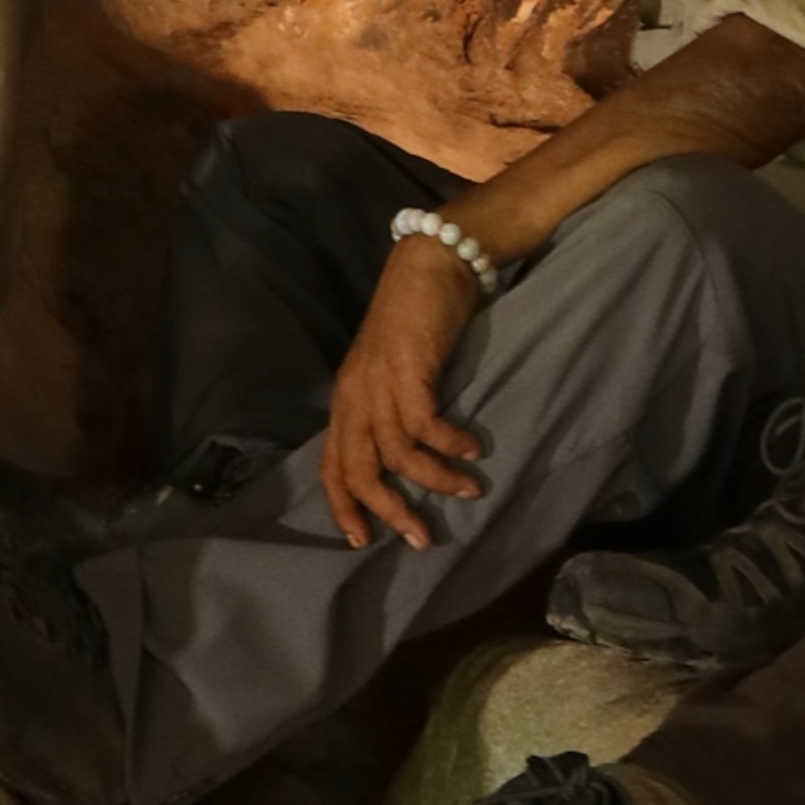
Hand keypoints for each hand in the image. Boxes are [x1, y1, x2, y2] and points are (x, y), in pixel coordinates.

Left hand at [321, 237, 489, 548]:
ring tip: (468, 489)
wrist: (429, 263)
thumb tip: (404, 458)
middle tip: (422, 537)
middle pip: (358, 471)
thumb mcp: (393, 371)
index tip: (365, 542)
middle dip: (389, 511)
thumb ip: (390, 409)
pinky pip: (425, 424)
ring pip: (395, 454)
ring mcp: (378, 382)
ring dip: (434, 480)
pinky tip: (472, 449)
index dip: (344, 508)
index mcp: (346, 400)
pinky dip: (449, 444)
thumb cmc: (416, 318)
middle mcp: (354, 396)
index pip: (333, 466)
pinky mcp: (408, 369)